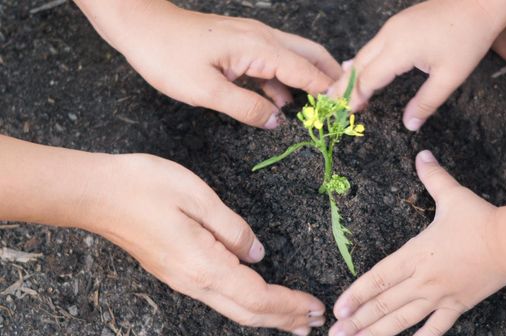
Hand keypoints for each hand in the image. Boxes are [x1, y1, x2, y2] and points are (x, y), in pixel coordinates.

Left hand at [78, 0, 340, 127]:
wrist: (141, 28)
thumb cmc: (167, 56)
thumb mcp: (206, 91)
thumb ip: (246, 108)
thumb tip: (277, 121)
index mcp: (259, 47)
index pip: (306, 70)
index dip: (329, 90)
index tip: (349, 108)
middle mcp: (262, 38)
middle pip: (310, 54)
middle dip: (330, 78)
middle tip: (345, 102)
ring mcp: (252, 38)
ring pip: (293, 58)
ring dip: (308, 80)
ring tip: (320, 108)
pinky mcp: (241, 45)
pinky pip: (273, 62)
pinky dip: (284, 81)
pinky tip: (282, 103)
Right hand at [82, 154, 324, 335]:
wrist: (94, 195)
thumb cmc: (143, 187)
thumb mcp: (198, 196)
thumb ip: (233, 229)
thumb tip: (258, 254)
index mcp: (204, 265)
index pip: (258, 297)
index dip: (290, 305)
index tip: (316, 307)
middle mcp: (194, 282)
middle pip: (249, 313)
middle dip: (285, 319)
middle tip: (315, 321)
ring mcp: (182, 280)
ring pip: (234, 309)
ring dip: (268, 315)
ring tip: (294, 318)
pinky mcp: (175, 272)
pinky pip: (220, 298)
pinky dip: (248, 304)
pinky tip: (256, 299)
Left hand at [328, 151, 505, 335]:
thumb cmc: (481, 219)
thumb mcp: (452, 195)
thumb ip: (433, 176)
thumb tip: (422, 153)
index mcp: (415, 254)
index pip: (377, 278)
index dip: (355, 294)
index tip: (338, 308)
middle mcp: (422, 279)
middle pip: (383, 304)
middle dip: (357, 321)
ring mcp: (439, 296)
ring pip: (402, 320)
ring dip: (376, 334)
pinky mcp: (457, 307)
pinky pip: (434, 330)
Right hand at [331, 0, 497, 130]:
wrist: (480, 1)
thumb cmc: (468, 38)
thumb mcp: (450, 76)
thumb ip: (427, 102)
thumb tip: (410, 125)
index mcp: (399, 49)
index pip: (368, 78)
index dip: (356, 97)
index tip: (345, 113)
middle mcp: (389, 35)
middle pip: (358, 64)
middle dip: (343, 85)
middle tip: (330, 104)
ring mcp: (392, 27)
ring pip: (363, 53)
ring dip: (351, 73)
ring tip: (338, 91)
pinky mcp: (398, 24)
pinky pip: (373, 45)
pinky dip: (362, 61)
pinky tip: (355, 68)